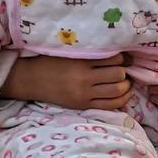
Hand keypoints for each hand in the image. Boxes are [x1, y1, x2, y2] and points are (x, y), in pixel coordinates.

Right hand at [1, 54, 131, 110]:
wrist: (31, 80)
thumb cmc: (50, 62)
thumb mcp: (69, 52)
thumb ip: (90, 52)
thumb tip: (117, 53)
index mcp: (81, 61)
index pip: (113, 58)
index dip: (122, 57)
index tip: (123, 56)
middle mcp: (84, 78)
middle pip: (118, 75)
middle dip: (125, 71)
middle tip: (125, 68)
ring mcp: (84, 94)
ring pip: (117, 90)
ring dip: (126, 85)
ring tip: (125, 81)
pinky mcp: (83, 105)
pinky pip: (110, 105)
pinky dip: (122, 99)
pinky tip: (124, 93)